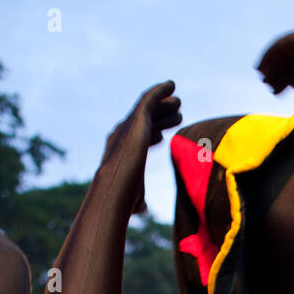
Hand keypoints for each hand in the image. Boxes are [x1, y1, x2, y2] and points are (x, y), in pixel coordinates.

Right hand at [99, 81, 181, 215]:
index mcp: (120, 152)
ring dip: (163, 104)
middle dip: (159, 118)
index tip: (162, 138)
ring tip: (178, 102)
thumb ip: (138, 200)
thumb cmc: (123, 200)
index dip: (149, 138)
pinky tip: (171, 85)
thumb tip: (142, 208)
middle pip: (143, 123)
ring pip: (148, 109)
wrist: (116, 188)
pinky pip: (150, 99)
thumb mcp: (134, 200)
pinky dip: (160, 90)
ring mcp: (128, 125)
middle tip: (176, 115)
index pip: (136, 142)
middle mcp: (121, 135)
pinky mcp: (138, 118)